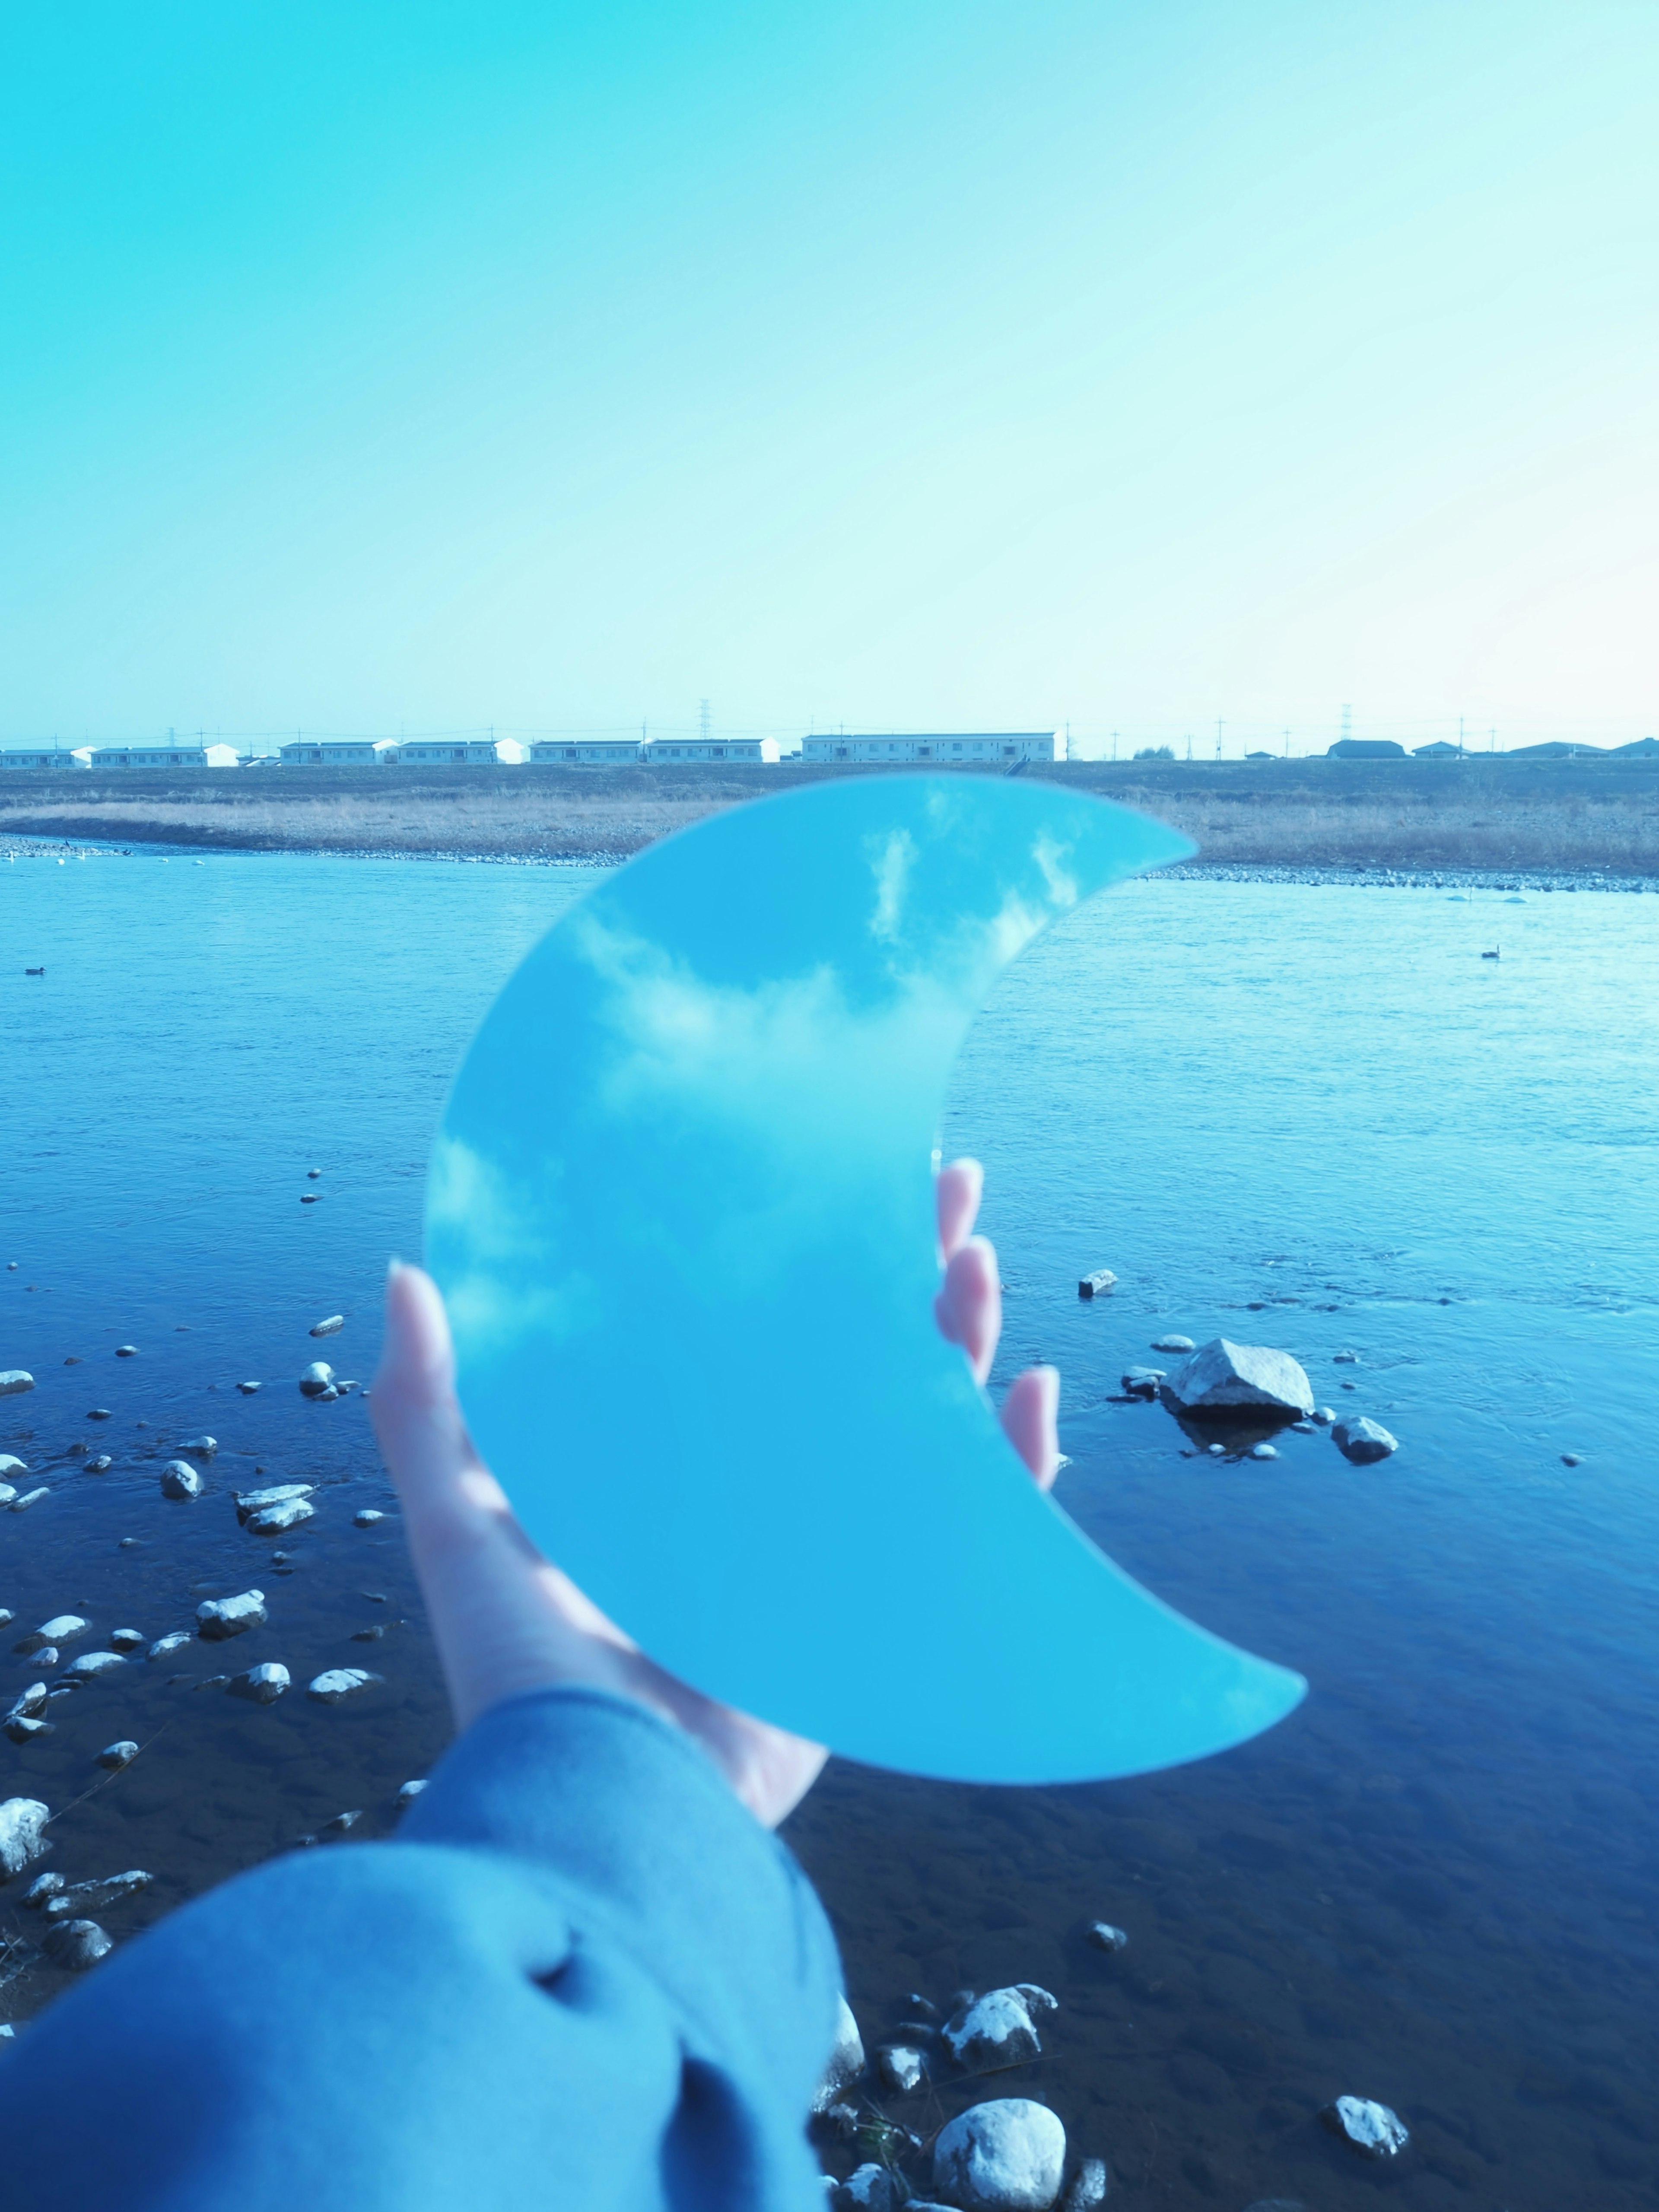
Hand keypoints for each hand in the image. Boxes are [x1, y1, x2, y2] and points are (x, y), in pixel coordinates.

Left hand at [371, 1157, 1059, 1827]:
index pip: (751, 1336)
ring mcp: (828, 1556)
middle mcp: (757, 1502)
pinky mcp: (883, 1619)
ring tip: (978, 1260)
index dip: (794, 1259)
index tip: (826, 1175)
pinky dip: (1017, 1467)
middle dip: (903, 1272)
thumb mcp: (461, 1526)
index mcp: (673, 1472)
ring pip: (921, 1426)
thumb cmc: (529, 1679)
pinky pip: (972, 1529)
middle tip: (944, 1184)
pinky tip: (1030, 1395)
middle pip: (852, 1361)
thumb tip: (408, 1273)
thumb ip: (426, 1410)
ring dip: (961, 1340)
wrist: (609, 1814)